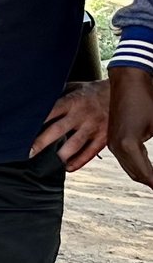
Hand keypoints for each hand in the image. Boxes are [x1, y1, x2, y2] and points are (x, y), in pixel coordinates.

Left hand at [31, 79, 108, 170]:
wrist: (121, 93)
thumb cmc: (90, 91)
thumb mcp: (74, 87)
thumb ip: (58, 95)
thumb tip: (35, 102)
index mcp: (72, 101)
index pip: (50, 112)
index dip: (37, 122)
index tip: (23, 132)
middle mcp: (81, 115)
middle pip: (59, 130)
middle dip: (42, 142)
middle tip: (29, 153)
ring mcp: (94, 127)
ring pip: (75, 144)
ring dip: (61, 155)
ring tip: (49, 164)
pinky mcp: (104, 137)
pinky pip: (90, 152)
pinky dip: (79, 162)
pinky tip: (68, 168)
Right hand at [111, 67, 152, 187]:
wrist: (129, 81)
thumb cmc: (147, 98)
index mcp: (128, 144)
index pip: (147, 174)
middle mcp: (116, 147)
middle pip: (137, 174)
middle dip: (152, 182)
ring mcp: (113, 143)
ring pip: (130, 169)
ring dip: (145, 176)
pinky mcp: (113, 139)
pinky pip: (126, 160)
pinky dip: (138, 168)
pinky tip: (148, 171)